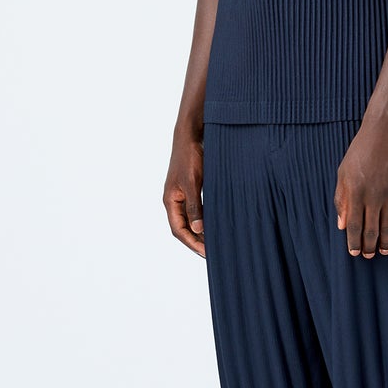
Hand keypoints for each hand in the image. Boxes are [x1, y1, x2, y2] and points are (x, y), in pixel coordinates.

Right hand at [164, 130, 205, 258]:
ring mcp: (182, 195)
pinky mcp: (192, 188)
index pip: (178, 230)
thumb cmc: (190, 156)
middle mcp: (174, 200)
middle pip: (184, 228)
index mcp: (170, 200)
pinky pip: (197, 210)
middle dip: (197, 241)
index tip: (206, 253)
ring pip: (191, 220)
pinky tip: (217, 223)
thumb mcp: (193, 182)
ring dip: (201, 232)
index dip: (192, 243)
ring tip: (216, 242)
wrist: (191, 134)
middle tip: (214, 253)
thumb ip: (195, 206)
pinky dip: (205, 219)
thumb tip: (198, 229)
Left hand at [335, 118, 387, 257]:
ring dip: (386, 242)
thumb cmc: (360, 151)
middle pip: (371, 229)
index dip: (353, 242)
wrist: (384, 132)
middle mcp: (372, 196)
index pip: (353, 225)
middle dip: (369, 246)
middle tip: (369, 256)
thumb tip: (341, 224)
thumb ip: (341, 199)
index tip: (354, 253)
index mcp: (355, 193)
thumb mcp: (343, 173)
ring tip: (384, 251)